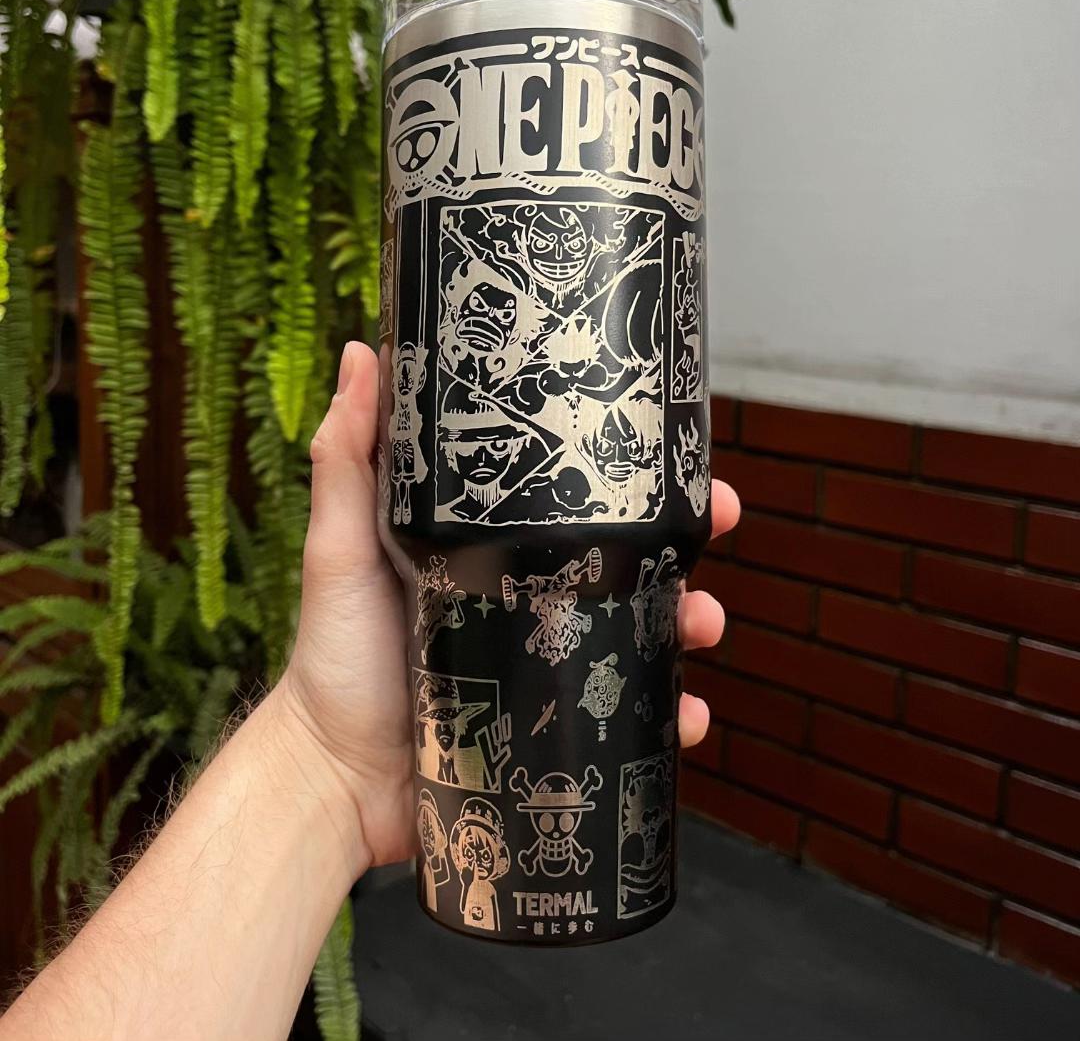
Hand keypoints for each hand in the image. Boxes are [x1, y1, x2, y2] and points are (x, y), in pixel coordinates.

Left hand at [279, 342, 739, 872]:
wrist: (333, 777)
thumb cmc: (333, 654)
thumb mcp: (342, 546)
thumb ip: (348, 460)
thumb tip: (361, 354)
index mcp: (495, 550)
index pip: (575, 500)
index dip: (630, 474)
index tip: (674, 450)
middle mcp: (532, 599)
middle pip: (628, 558)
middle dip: (687, 539)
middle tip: (720, 522)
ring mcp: (550, 663)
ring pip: (645, 631)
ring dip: (691, 618)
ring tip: (703, 622)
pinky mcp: (557, 727)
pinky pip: (631, 717)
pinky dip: (673, 714)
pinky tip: (691, 714)